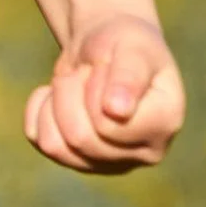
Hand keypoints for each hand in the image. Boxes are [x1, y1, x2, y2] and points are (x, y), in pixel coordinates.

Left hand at [25, 14, 184, 174]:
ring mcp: (113, 163)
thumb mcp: (130, 46)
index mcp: (165, 123)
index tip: (106, 66)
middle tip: (87, 71)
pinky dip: (40, 110)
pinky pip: (40, 142)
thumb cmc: (124, 43)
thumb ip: (128, 76)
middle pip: (79, 138)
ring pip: (56, 146)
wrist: (106, 48)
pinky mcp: (82, 163)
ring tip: (76, 82)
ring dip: (56, 102)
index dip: (94, 88)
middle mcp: (145, 152)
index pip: (107, 124)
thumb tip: (118, 111)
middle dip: (71, 92)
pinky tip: (58, 96)